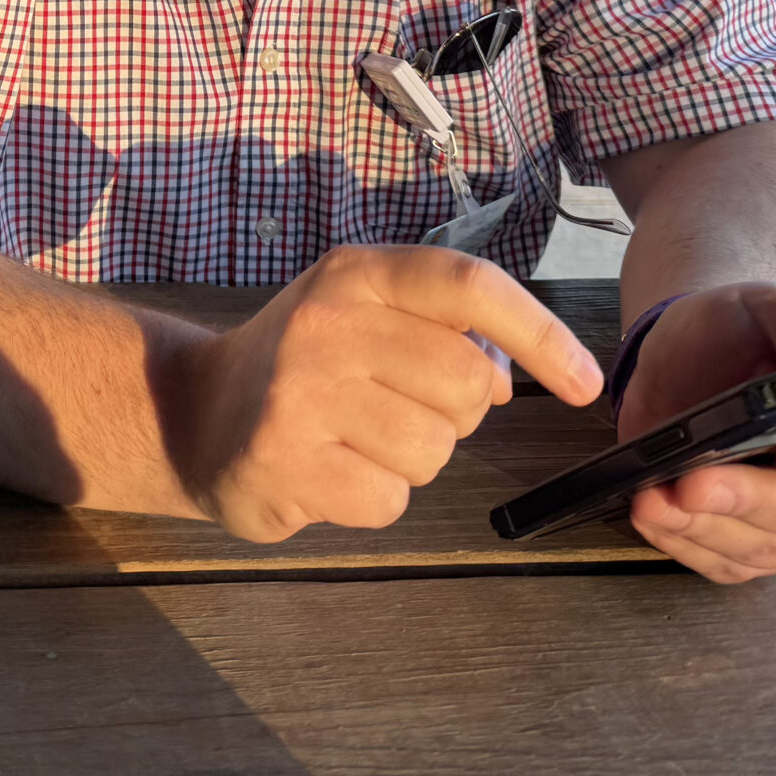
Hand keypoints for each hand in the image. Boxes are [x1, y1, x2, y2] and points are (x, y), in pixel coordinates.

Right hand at [167, 245, 602, 542]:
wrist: (190, 411)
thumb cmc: (302, 363)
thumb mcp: (361, 312)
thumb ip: (436, 324)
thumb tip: (513, 370)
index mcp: (355, 275)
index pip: (467, 286)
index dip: (539, 333)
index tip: (585, 383)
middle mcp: (325, 323)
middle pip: (465, 382)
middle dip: (458, 413)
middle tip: (403, 407)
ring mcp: (298, 393)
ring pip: (432, 450)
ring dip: (412, 460)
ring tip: (356, 439)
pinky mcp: (282, 461)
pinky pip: (388, 500)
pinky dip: (372, 498)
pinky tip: (329, 471)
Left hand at [618, 283, 775, 583]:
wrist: (686, 355)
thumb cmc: (741, 331)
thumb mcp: (771, 307)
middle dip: (752, 500)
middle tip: (698, 481)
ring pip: (764, 546)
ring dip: (706, 528)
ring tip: (655, 498)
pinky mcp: (744, 544)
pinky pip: (722, 561)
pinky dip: (682, 543)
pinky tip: (649, 514)